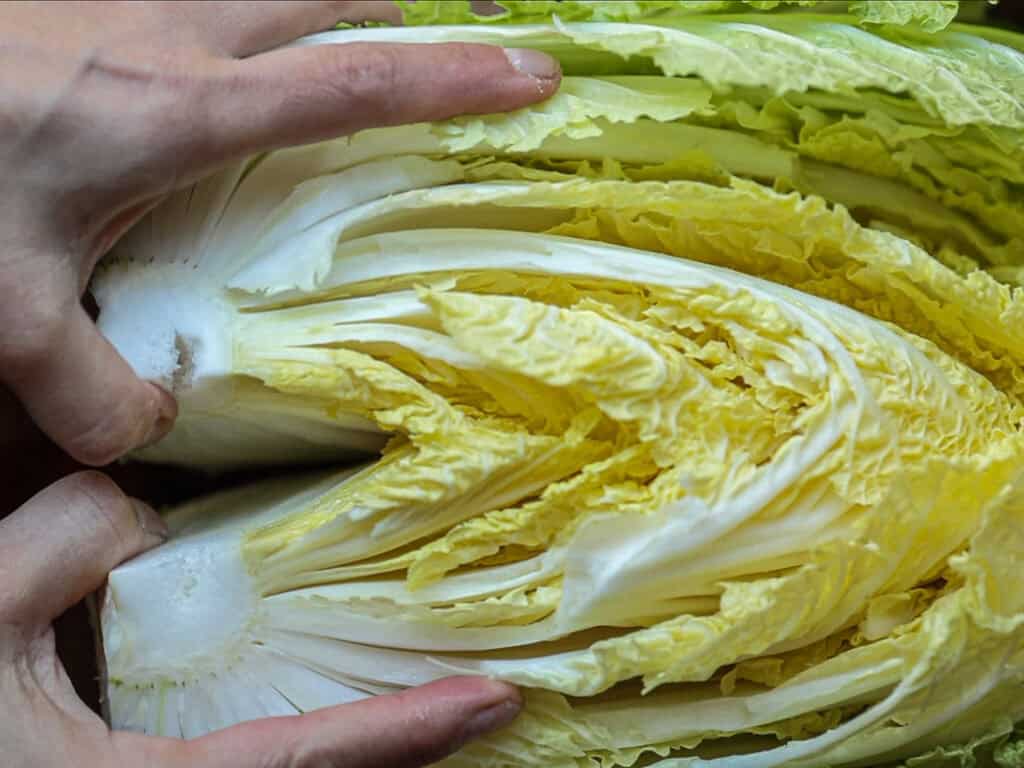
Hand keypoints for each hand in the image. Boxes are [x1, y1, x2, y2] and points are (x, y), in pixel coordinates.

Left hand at [0, 1, 560, 465]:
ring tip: (399, 38)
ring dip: (354, 3)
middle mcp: (176, 36)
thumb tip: (146, 432)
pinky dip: (276, 14)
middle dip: (425, 12)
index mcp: (180, 109)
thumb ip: (88, 388)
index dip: (455, 79)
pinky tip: (265, 49)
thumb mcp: (7, 309)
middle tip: (484, 39)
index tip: (534, 77)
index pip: (353, 83)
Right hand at [0, 471, 523, 767]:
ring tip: (400, 686)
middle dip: (389, 743)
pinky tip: (271, 675)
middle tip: (468, 698)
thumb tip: (136, 510)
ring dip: (334, 733)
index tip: (493, 704)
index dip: (408, 735)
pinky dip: (269, 727)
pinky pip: (213, 754)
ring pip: (261, 764)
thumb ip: (59, 547)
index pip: (305, 763)